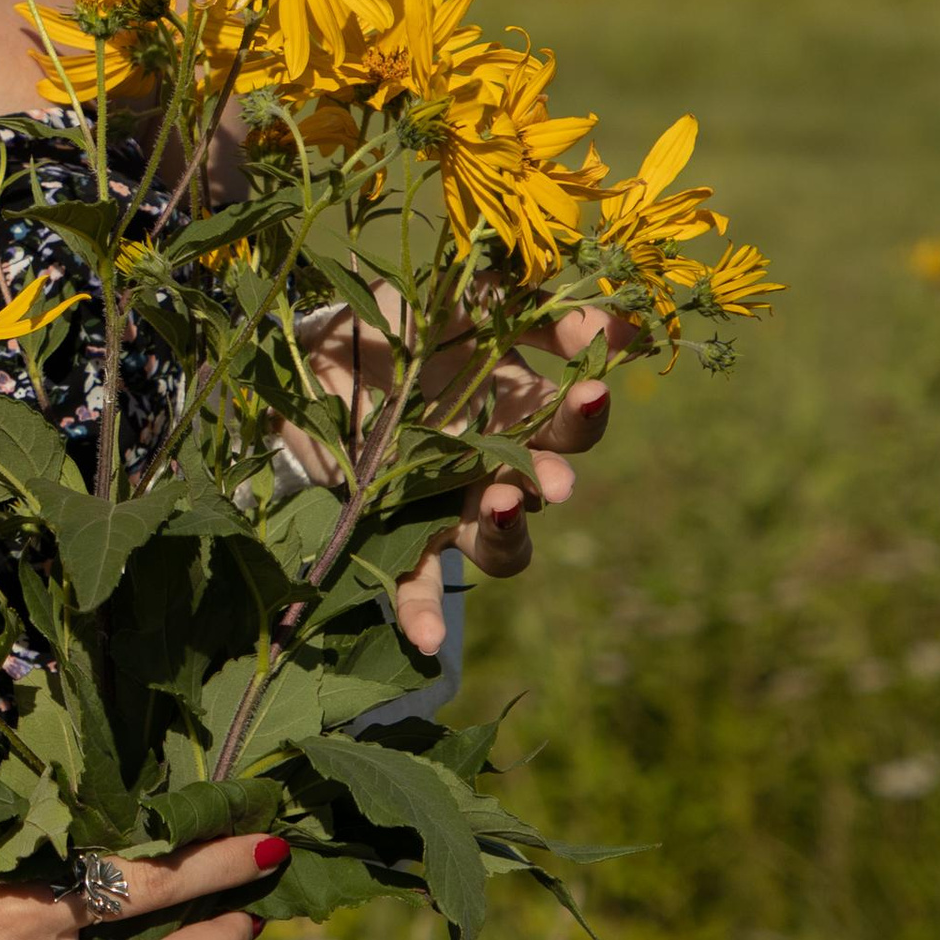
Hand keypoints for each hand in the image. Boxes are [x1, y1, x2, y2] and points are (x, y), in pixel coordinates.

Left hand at [296, 298, 631, 658]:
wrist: (317, 344)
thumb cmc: (406, 320)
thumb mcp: (474, 297)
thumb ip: (541, 312)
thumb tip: (622, 324)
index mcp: (518, 413)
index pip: (568, 424)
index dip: (583, 413)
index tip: (591, 388)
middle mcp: (491, 467)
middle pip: (540, 492)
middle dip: (549, 482)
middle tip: (551, 480)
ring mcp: (443, 505)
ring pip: (497, 547)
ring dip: (505, 538)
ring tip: (500, 511)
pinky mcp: (391, 532)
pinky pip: (414, 583)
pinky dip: (423, 615)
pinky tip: (425, 641)